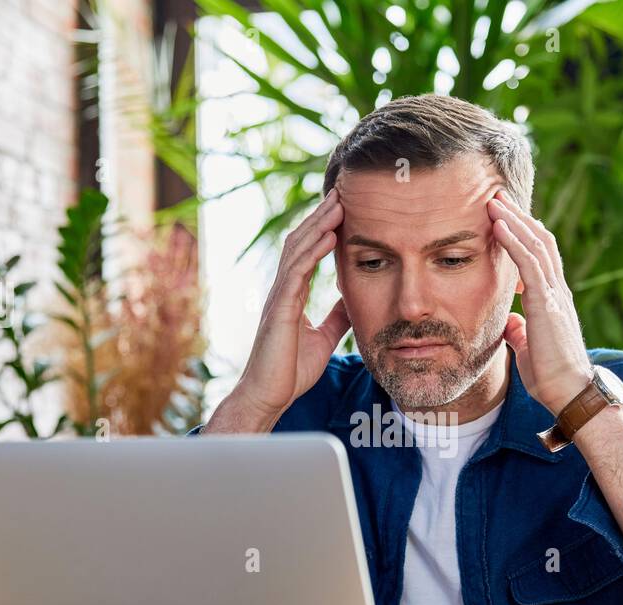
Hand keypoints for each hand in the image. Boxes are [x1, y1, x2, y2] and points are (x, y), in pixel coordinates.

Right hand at [226, 187, 351, 428]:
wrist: (271, 395)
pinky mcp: (279, 309)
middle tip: (342, 191)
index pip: (307, 252)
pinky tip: (328, 235)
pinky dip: (313, 252)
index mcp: (292, 294)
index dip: (323, 228)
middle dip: (321, 216)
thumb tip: (352, 301)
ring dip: (319, 224)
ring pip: (298, 250)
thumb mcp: (323, 338)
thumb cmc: (290, 370)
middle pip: (301, 242)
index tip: (343, 208)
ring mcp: (279, 297)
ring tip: (338, 203)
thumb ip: (335, 317)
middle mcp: (283, 289)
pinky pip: (296, 272)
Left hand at [488, 188, 592, 415]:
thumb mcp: (528, 348)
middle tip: (497, 197)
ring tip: (494, 201)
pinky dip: (513, 241)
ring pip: (536, 245)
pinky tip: (499, 225)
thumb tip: (507, 321)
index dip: (524, 235)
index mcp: (553, 299)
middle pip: (540, 241)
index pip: (540, 256)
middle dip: (519, 217)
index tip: (505, 218)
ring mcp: (554, 294)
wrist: (569, 393)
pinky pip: (529, 263)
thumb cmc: (551, 376)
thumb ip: (519, 330)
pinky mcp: (547, 303)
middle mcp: (557, 290)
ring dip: (514, 220)